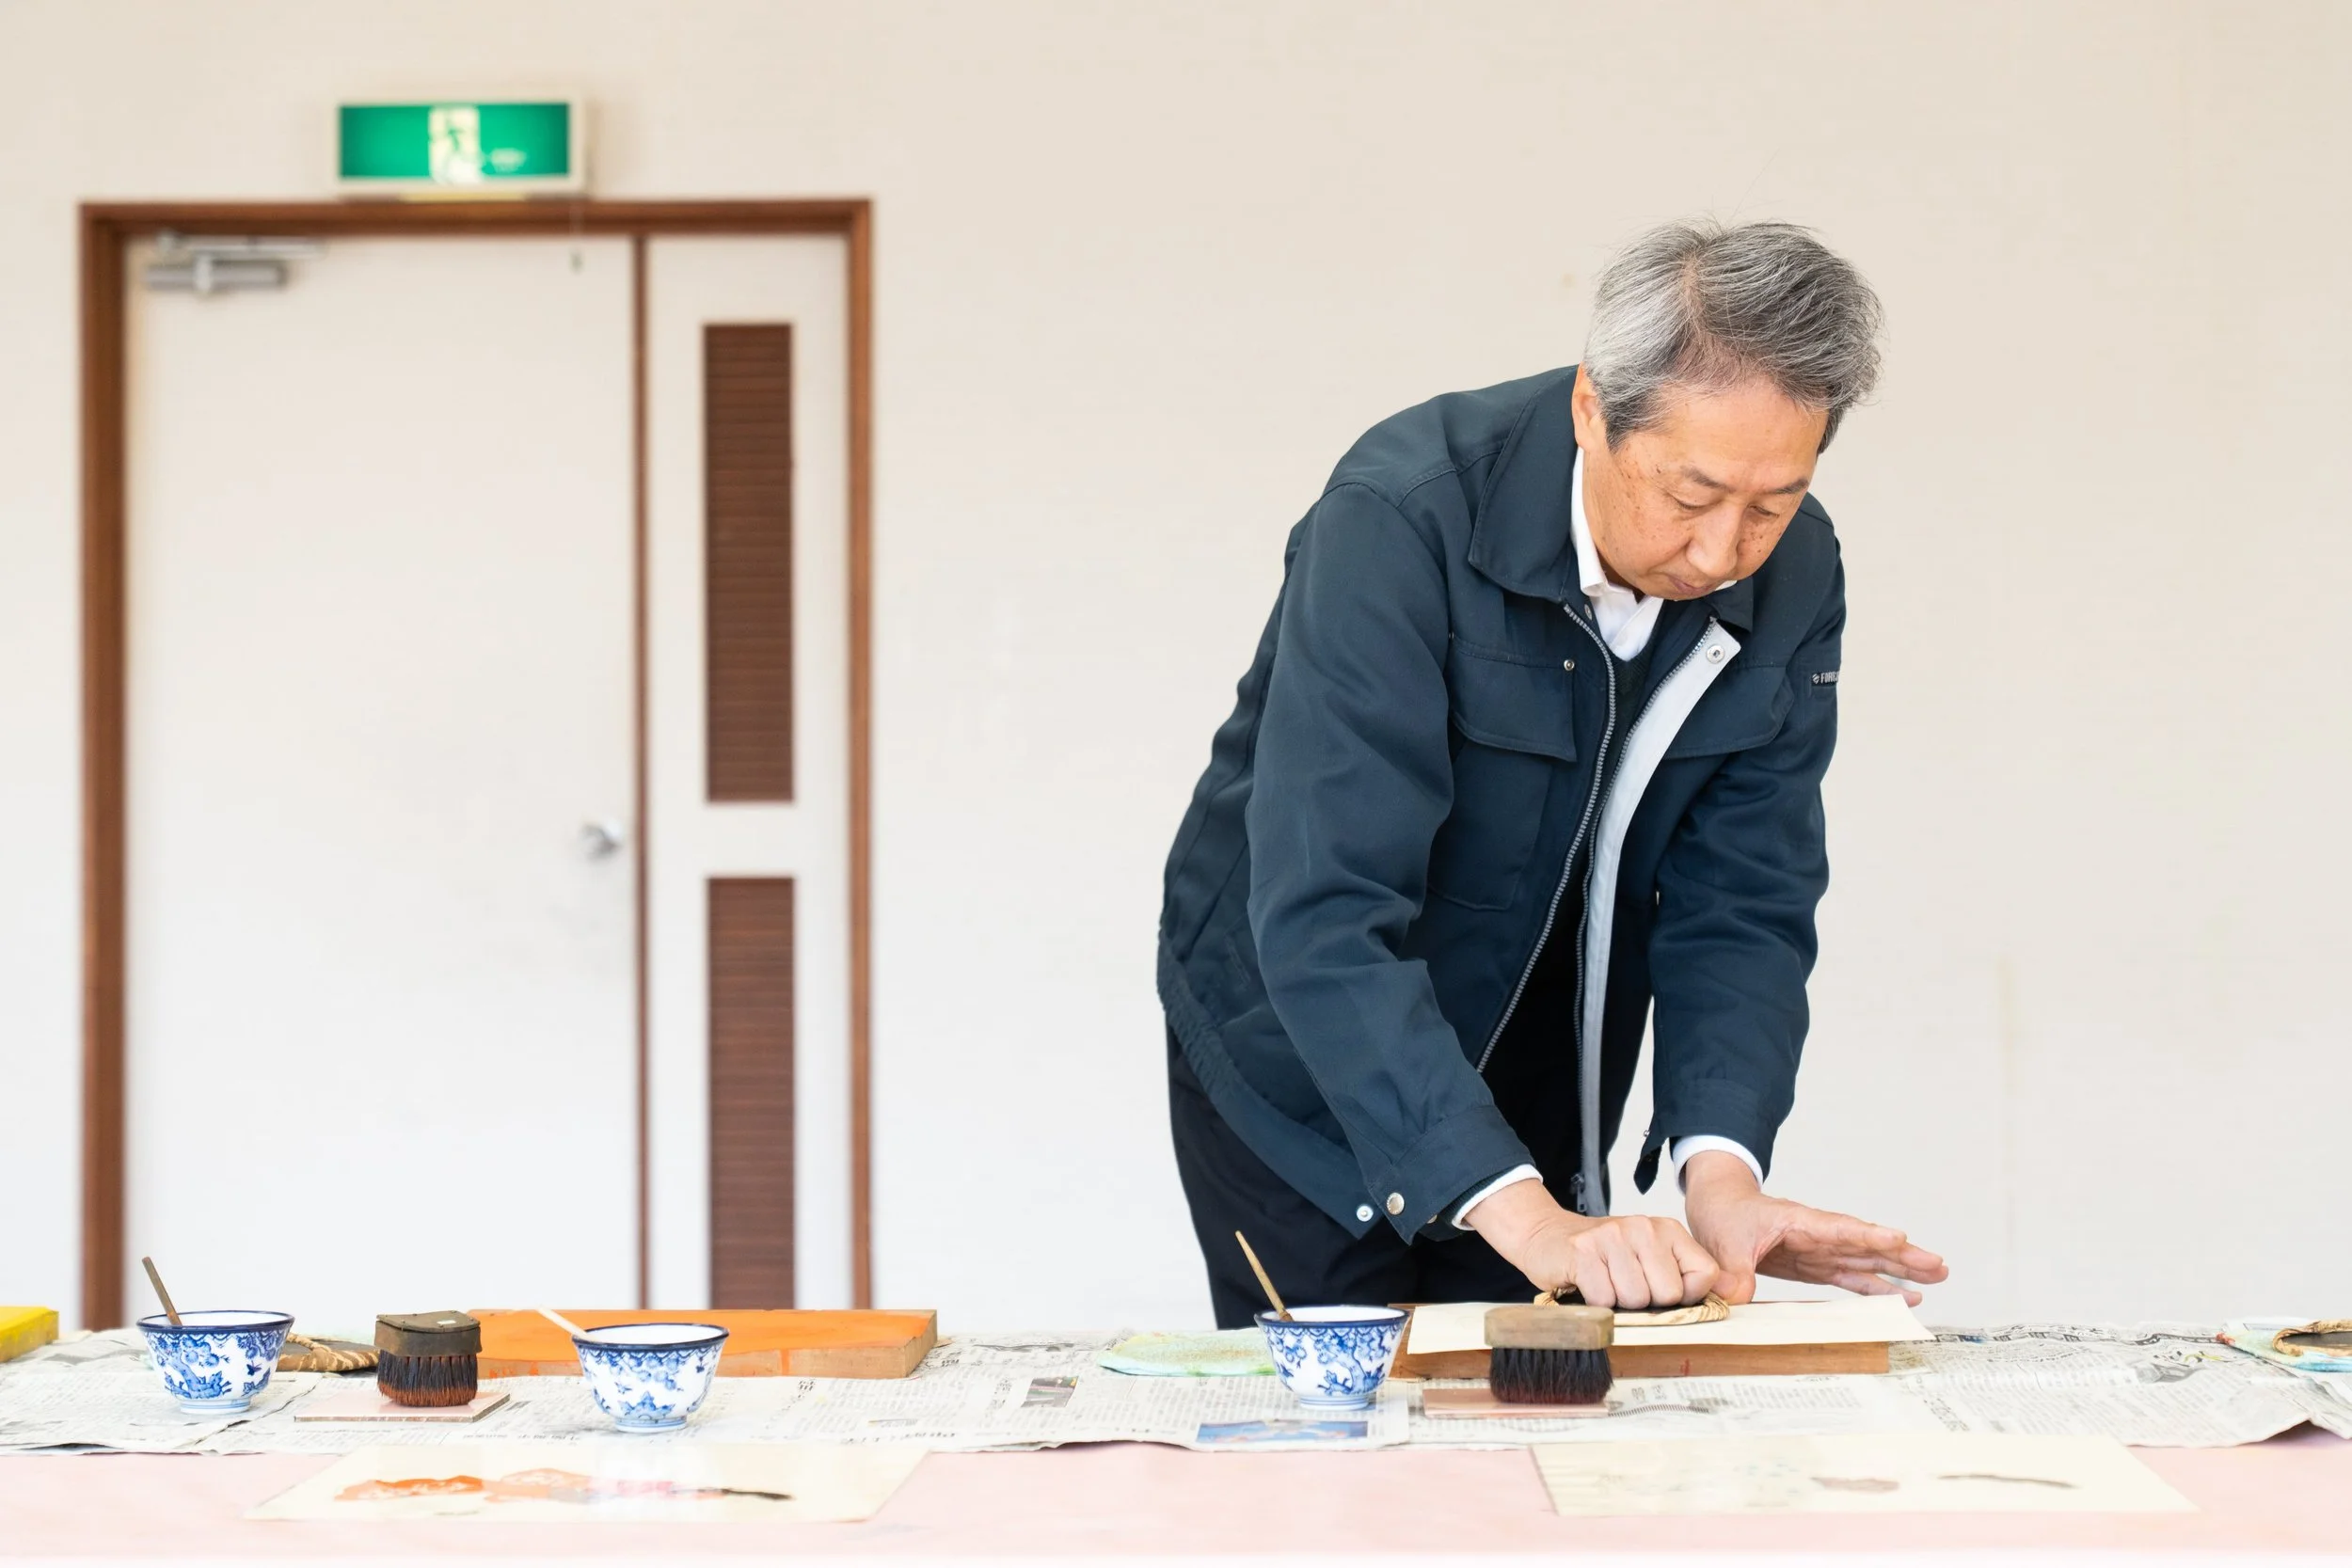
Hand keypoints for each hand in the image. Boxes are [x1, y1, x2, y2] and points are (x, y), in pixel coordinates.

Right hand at [1462, 1178, 1718, 1307]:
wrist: (1545, 1236)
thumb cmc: (1602, 1258)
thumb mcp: (1649, 1259)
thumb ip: (1686, 1277)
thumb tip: (1732, 1296)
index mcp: (1667, 1229)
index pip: (1704, 1275)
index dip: (1686, 1297)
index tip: (1661, 1292)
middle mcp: (1643, 1227)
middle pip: (1669, 1294)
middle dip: (1647, 1303)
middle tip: (1624, 1287)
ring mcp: (1612, 1236)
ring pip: (1636, 1300)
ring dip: (1618, 1304)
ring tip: (1604, 1284)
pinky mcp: (1583, 1252)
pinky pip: (1604, 1299)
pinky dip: (1595, 1303)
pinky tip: (1586, 1286)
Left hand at [1680, 1151, 1948, 1305]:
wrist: (1719, 1207)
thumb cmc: (1725, 1216)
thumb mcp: (1724, 1242)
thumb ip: (1734, 1271)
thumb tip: (1739, 1299)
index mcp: (1798, 1222)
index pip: (1838, 1229)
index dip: (1867, 1235)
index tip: (1899, 1237)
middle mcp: (1817, 1235)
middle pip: (1866, 1245)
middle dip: (1902, 1255)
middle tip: (1940, 1265)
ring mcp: (1820, 1250)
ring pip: (1867, 1261)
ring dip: (1901, 1270)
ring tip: (1938, 1278)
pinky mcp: (1815, 1265)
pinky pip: (1851, 1277)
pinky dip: (1876, 1287)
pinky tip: (1904, 1296)